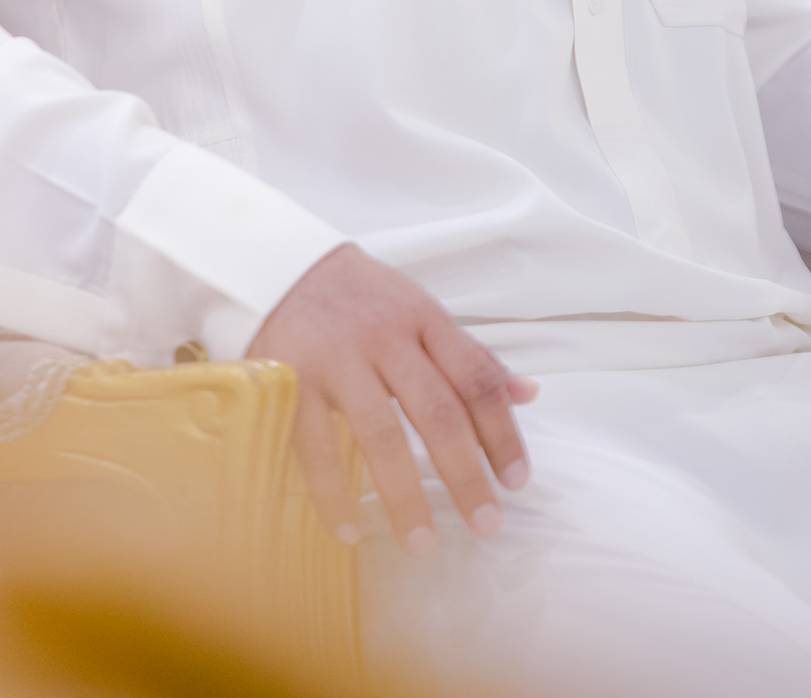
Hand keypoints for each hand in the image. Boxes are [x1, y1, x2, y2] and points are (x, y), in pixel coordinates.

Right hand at [247, 243, 537, 553]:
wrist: (283, 267)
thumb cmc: (363, 299)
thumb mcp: (420, 311)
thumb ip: (469, 355)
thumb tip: (527, 394)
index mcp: (424, 318)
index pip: (476, 377)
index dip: (502, 433)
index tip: (517, 481)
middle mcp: (384, 337)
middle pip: (436, 412)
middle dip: (465, 475)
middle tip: (486, 523)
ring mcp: (337, 359)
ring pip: (380, 436)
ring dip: (404, 497)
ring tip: (422, 543)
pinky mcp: (292, 380)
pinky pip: (316, 446)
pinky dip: (333, 494)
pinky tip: (349, 530)